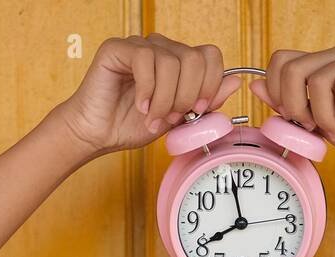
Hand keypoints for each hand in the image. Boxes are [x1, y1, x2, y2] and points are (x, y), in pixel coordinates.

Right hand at [54, 33, 243, 157]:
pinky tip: (140, 106)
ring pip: (171, 62)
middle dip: (188, 95)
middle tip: (172, 117)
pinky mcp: (118, 48)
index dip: (211, 83)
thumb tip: (236, 82)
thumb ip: (205, 101)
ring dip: (165, 98)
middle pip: (194, 58)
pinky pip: (145, 60)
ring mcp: (139, 46)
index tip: (199, 109)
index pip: (210, 55)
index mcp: (178, 62)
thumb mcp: (179, 119)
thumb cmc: (133, 125)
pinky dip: (147, 89)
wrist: (98, 134)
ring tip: (153, 117)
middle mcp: (161, 48)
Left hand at [249, 44, 334, 166]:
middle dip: (296, 107)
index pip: (281, 60)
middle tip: (314, 126)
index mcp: (320, 65)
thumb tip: (255, 86)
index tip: (292, 117)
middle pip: (292, 68)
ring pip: (317, 80)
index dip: (276, 90)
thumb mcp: (316, 125)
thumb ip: (287, 105)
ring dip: (324, 116)